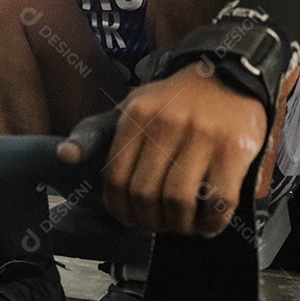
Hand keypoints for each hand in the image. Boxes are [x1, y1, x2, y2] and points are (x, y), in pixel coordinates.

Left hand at [101, 63, 265, 236]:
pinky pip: (217, 201)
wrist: (226, 74)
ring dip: (177, 225)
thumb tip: (65, 156)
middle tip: (157, 224)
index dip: (119, 209)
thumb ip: (95, 133)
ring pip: (178, 201)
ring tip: (181, 225)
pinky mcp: (234, 149)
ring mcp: (203, 136)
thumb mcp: (130, 107)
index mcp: (136, 115)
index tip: (129, 219)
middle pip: (144, 194)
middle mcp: (166, 124)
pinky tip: (206, 224)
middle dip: (148, 220)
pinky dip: (209, 223)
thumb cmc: (172, 101)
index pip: (115, 177)